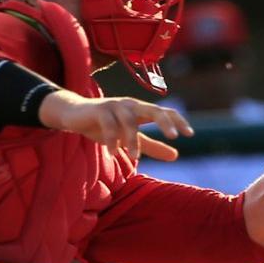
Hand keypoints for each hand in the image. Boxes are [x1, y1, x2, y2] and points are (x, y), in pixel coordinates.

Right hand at [39, 90, 190, 162]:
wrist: (74, 115)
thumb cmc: (104, 125)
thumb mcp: (130, 137)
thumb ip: (152, 145)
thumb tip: (176, 155)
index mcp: (140, 111)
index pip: (164, 112)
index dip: (178, 121)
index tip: (190, 134)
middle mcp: (130, 105)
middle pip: (152, 110)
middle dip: (164, 122)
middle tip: (173, 136)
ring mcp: (114, 106)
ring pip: (129, 121)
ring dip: (132, 140)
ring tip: (134, 157)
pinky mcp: (98, 110)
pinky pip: (108, 125)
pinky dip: (111, 139)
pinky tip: (112, 153)